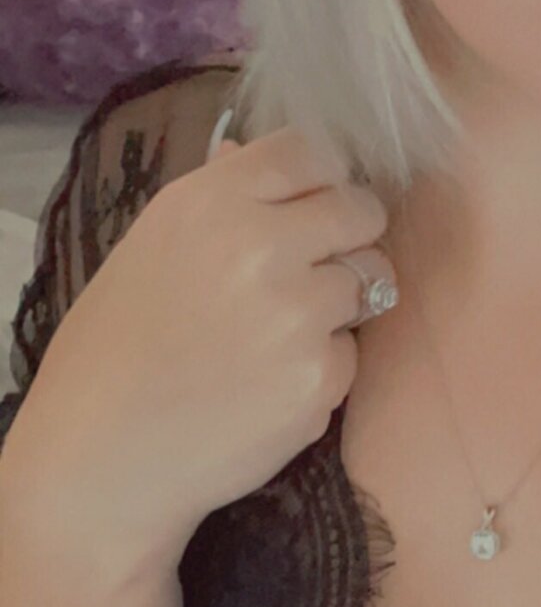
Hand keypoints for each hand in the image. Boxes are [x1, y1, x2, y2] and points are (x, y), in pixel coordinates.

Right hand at [0, 127, 395, 573]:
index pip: (310, 151)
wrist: (105, 455)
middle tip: (318, 267)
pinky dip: (323, 367)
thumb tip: (247, 153)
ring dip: (340, 304)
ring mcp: (298, 314)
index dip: (323, 178)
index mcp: (212, 201)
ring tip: (277, 334)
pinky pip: (352, 352)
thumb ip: (214, 200)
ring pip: (369, 281)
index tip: (317, 202)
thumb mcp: (149, 248)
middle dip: (350, 236)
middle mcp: (262, 246)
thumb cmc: (116, 350)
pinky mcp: (321, 377)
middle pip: (360, 211)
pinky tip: (269, 385)